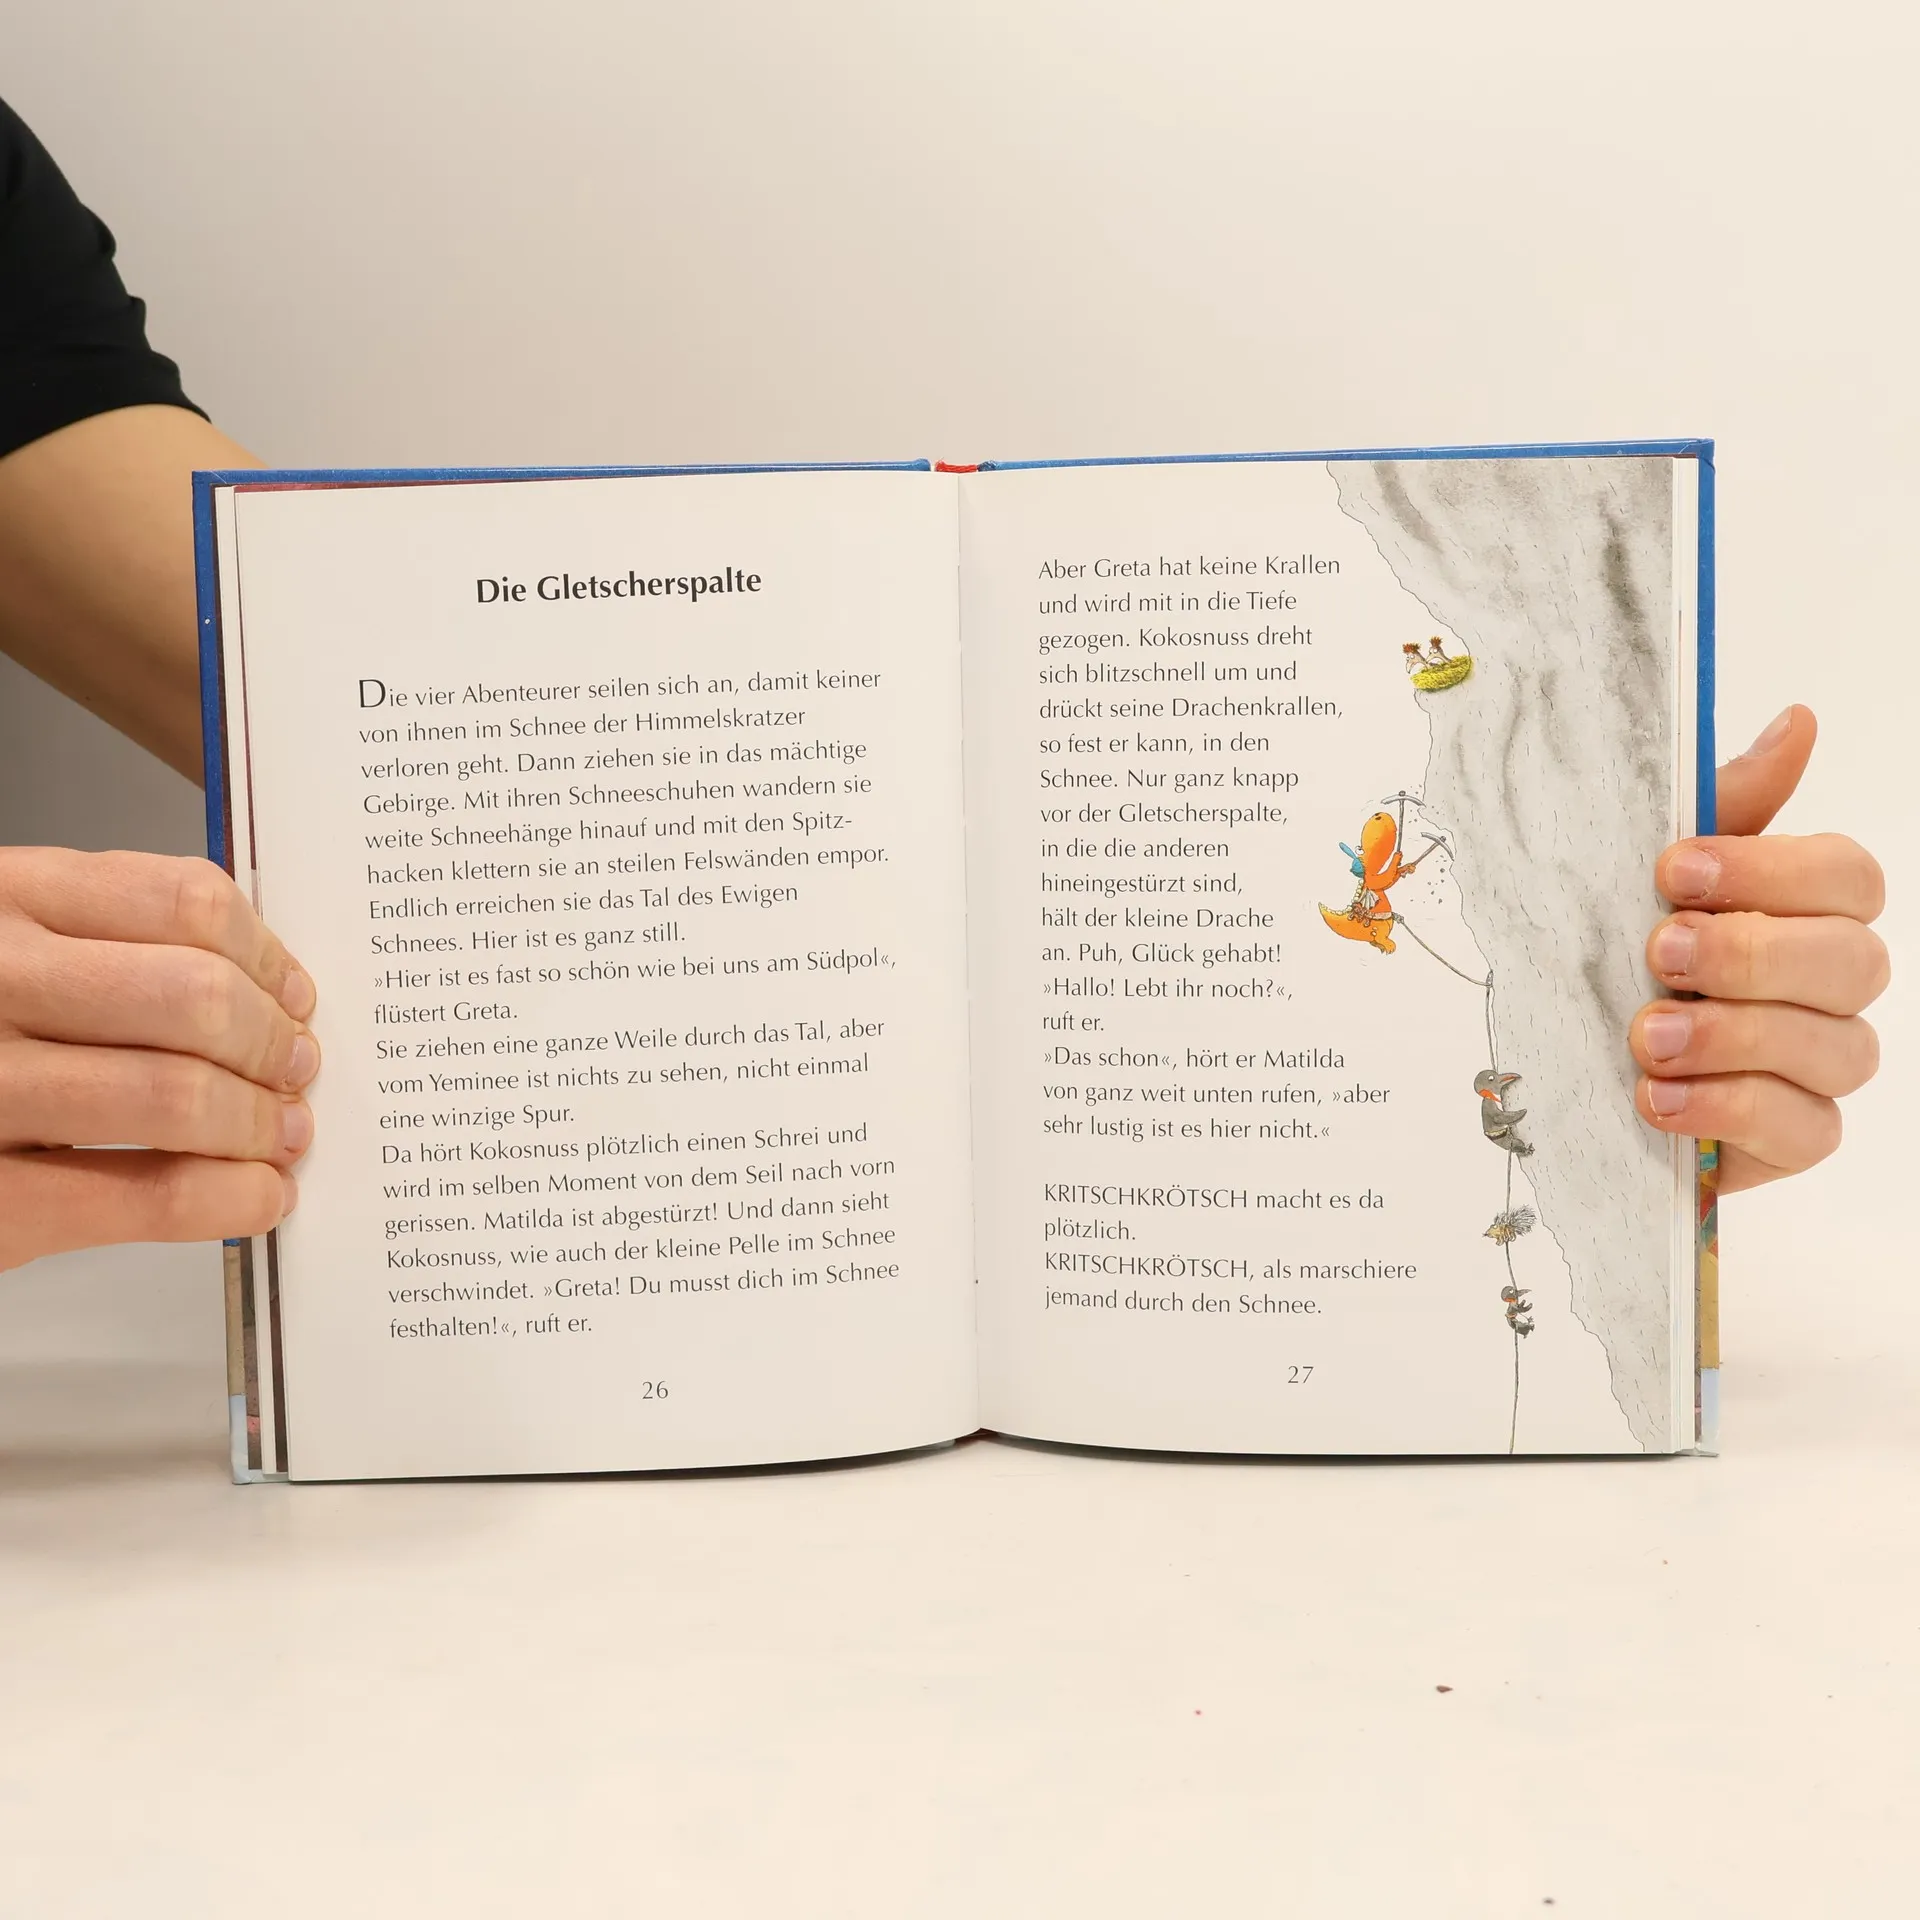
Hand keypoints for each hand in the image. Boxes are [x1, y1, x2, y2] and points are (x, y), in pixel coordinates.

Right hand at [0, 850, 316, 1270]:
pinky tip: (256, 1197)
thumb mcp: (4, 943)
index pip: (185, 900)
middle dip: (273, 1045)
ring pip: (177, 1095)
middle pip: (196, 997)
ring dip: (259, 1124)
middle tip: (297, 1072)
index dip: (266, 956)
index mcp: (1, 897)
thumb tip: (261, 986)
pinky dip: (229, 1199)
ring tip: (282, 1136)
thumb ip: (101, 939)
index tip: (294, 996)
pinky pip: (146, 1194)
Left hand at [1631, 706, 1886, 1192]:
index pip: (1847, 876)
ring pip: (1835, 1049)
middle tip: (1658, 953)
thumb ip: (1727, 805)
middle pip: (1850, 961)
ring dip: (1733, 1038)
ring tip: (1646, 1037)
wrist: (1578, 1060)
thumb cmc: (1628, 950)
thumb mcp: (1654, 874)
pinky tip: (1659, 1099)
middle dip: (1749, 955)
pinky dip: (1729, 1111)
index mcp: (1811, 906)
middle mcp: (1835, 982)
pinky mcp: (1796, 1137)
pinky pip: (1806, 1129)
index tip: (1672, 871)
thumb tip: (1798, 721)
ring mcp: (1824, 1063)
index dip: (1769, 871)